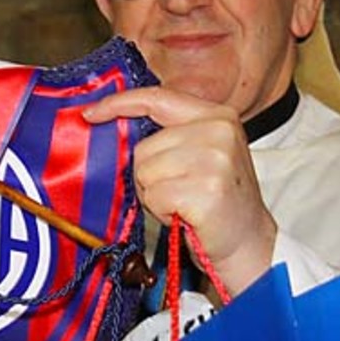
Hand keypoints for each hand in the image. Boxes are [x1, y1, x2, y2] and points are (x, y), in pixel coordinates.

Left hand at [82, 86, 276, 295]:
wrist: (249, 242)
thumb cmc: (217, 201)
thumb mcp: (202, 153)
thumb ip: (169, 135)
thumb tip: (115, 126)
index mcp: (217, 115)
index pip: (156, 98)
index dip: (118, 104)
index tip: (91, 114)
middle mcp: (219, 130)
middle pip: (145, 146)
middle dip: (149, 174)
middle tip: (179, 191)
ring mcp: (215, 158)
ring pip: (145, 171)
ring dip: (156, 195)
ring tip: (184, 202)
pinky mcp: (207, 188)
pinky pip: (155, 195)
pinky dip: (163, 211)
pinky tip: (186, 214)